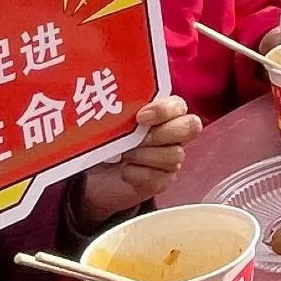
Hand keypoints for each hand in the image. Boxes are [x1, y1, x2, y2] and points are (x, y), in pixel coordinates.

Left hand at [74, 95, 201, 225]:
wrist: (90, 176)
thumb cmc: (104, 142)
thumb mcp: (108, 121)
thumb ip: (119, 110)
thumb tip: (107, 98)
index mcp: (162, 113)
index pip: (178, 105)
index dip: (164, 110)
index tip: (140, 117)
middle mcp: (172, 134)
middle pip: (191, 126)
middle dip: (162, 133)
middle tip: (137, 139)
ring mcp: (169, 159)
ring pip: (176, 155)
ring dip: (146, 155)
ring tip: (124, 156)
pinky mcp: (160, 182)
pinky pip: (158, 178)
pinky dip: (137, 174)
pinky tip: (124, 171)